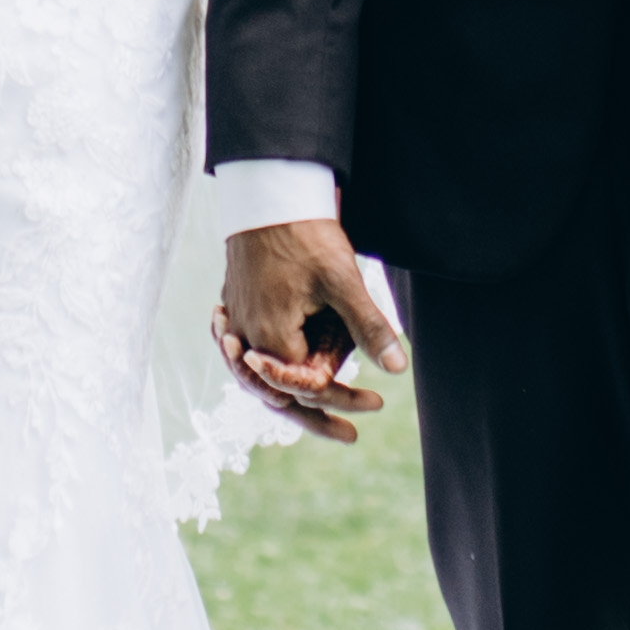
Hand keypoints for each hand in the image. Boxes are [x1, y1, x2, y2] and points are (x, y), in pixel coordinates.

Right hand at [215, 208, 403, 444]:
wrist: (266, 192)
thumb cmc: (305, 233)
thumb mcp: (342, 279)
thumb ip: (367, 326)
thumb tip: (397, 368)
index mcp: (271, 337)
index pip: (307, 388)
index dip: (344, 399)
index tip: (378, 404)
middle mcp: (244, 338)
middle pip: (278, 394)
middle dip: (314, 416)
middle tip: (349, 437)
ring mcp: (233, 323)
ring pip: (259, 378)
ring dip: (288, 395)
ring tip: (315, 411)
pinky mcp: (232, 306)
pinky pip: (245, 354)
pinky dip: (265, 371)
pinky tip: (276, 374)